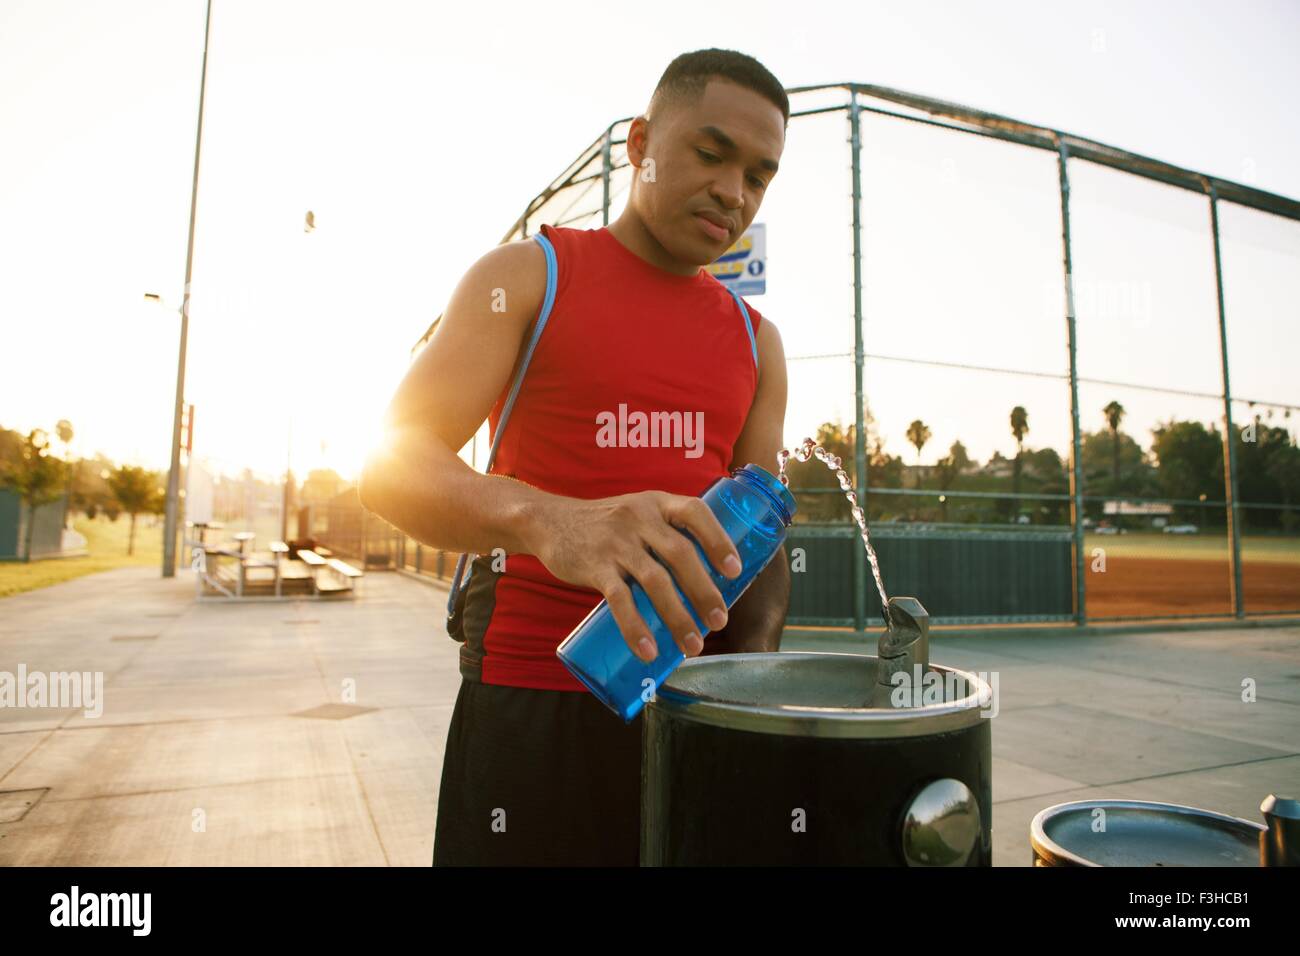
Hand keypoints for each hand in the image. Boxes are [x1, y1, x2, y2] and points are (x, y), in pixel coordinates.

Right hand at [529, 491, 742, 662]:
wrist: (549, 521)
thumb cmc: (606, 524)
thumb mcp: (638, 513)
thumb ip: (666, 535)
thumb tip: (705, 582)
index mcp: (656, 502)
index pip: (695, 513)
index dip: (718, 540)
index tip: (734, 571)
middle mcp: (639, 517)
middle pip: (681, 555)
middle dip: (704, 592)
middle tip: (719, 622)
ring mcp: (616, 542)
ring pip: (655, 581)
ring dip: (678, 616)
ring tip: (692, 645)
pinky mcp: (595, 566)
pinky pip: (620, 599)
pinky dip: (636, 627)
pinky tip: (648, 650)